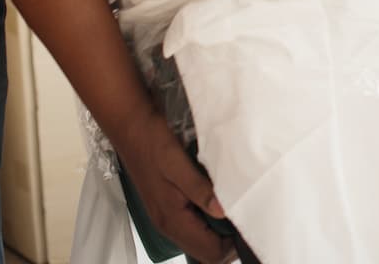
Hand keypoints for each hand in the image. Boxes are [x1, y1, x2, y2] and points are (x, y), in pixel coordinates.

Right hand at [107, 105, 233, 263]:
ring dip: (219, 231)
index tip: (249, 220)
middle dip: (228, 241)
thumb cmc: (152, 141)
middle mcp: (168, 224)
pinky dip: (209, 221)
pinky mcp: (167, 207)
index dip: (233, 244)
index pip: (210, 253)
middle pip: (206, 252)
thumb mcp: (177, 161)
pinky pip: (193, 226)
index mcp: (172, 219)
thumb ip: (200, 189)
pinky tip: (219, 200)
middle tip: (246, 214)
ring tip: (236, 207)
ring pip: (200, 241)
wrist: (130, 127)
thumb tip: (223, 211)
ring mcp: (167, 217)